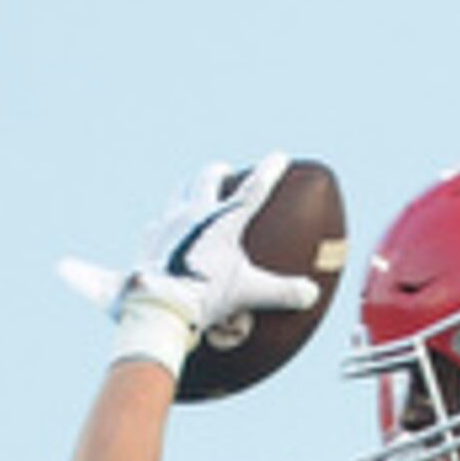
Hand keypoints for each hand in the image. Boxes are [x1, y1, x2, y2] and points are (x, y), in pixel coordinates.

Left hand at [83, 154, 324, 373]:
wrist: (158, 305)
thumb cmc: (205, 295)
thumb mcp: (249, 294)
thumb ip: (283, 292)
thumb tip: (311, 293)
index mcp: (221, 221)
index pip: (253, 190)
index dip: (269, 171)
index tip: (279, 155)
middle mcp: (191, 214)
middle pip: (205, 179)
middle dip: (217, 172)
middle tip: (223, 171)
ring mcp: (166, 225)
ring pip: (177, 194)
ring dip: (186, 190)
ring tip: (191, 194)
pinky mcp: (148, 241)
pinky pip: (155, 226)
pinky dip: (163, 226)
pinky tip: (162, 232)